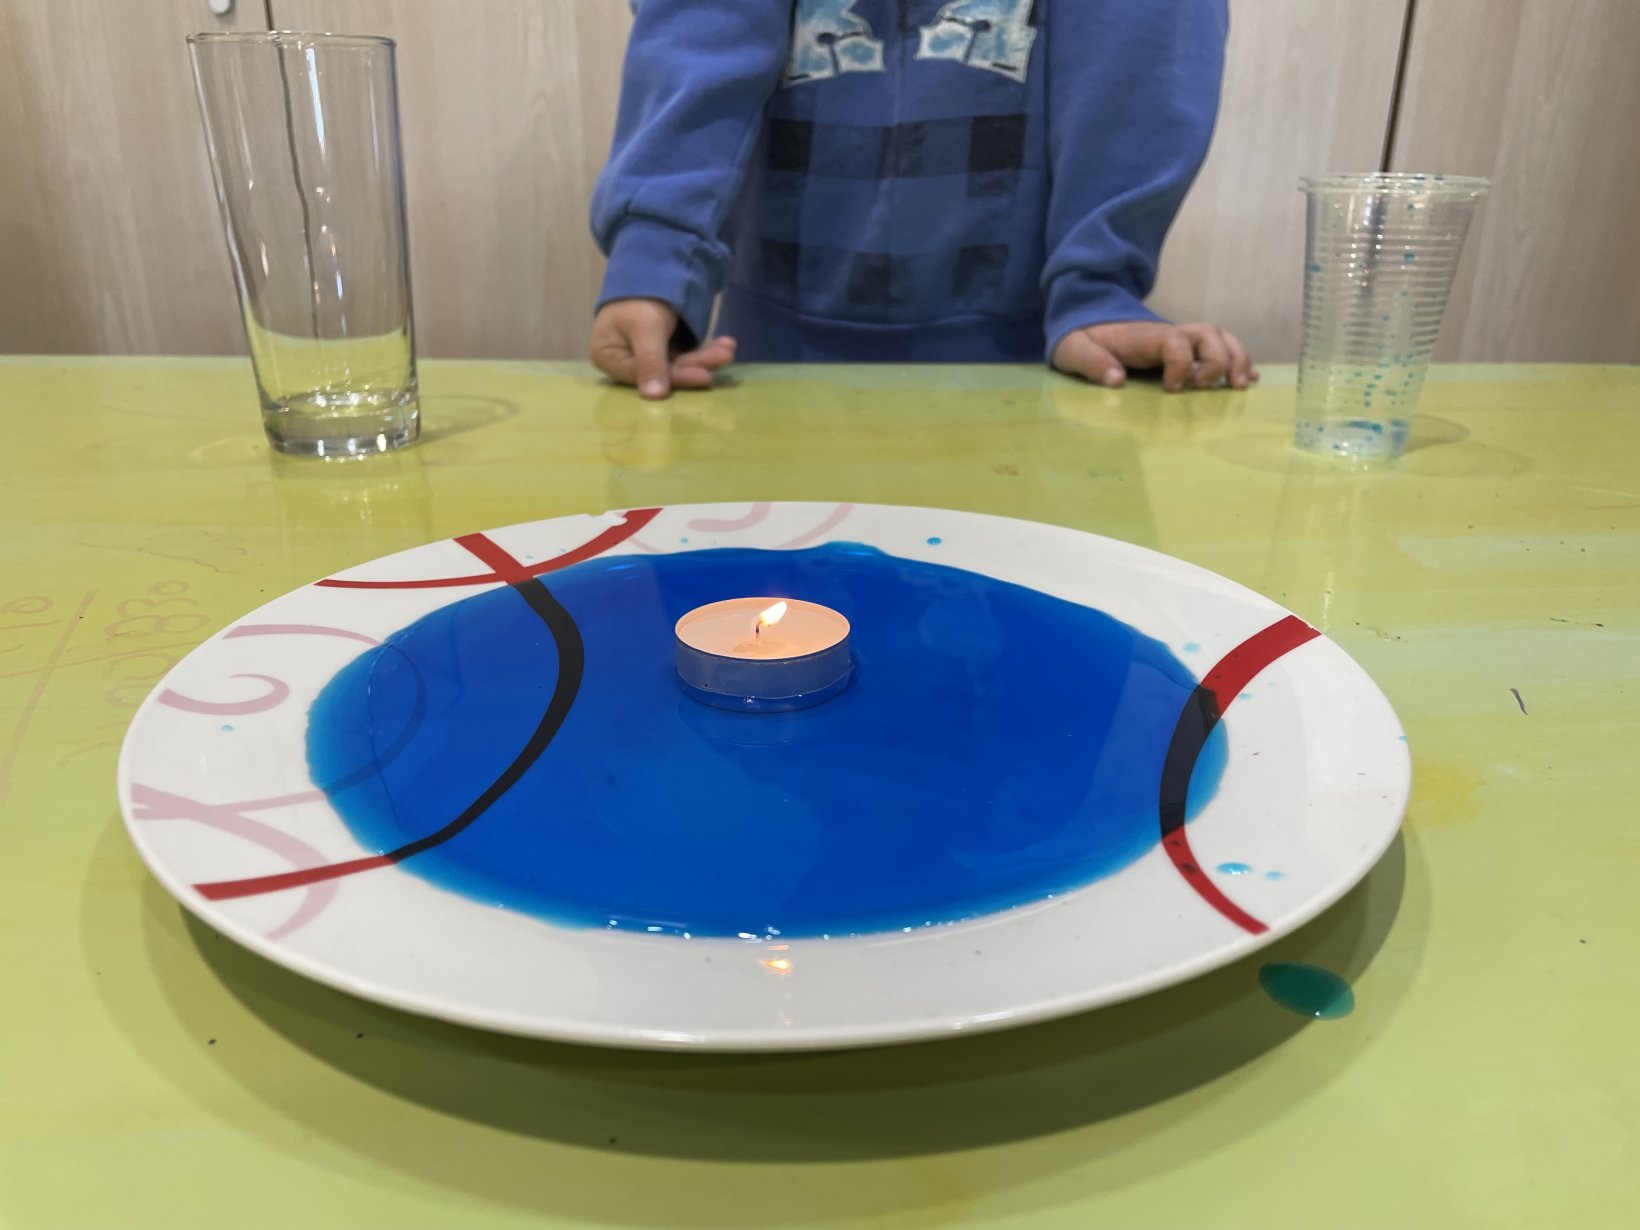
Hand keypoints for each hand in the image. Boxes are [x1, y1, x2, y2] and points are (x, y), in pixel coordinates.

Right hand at [589, 298, 736, 399]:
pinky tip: (724, 344)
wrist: (648, 266)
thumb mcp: (645, 327)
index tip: (705, 376)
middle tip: (725, 356)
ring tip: (728, 348)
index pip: (644, 376)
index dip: (676, 378)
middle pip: (665, 371)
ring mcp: (645, 357)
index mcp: (608, 358)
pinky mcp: (662, 351)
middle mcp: (625, 362)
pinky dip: (704, 350)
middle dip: (698, 363)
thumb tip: (653, 397)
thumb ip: (651, 361)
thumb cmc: (639, 296)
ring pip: (679, 364)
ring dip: (706, 357)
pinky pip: (684, 355)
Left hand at [1053, 321, 1257, 391]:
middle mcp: (1168, 333)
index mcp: (1144, 336)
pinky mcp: (1185, 349)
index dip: (1180, 364)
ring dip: (1235, 359)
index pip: (1175, 341)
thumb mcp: (1074, 350)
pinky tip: (1248, 379)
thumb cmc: (1082, 341)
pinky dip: (1236, 360)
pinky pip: (1219, 347)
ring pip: (1219, 337)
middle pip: (1208, 334)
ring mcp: (1180, 339)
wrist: (1084, 324)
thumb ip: (1092, 362)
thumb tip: (1116, 379)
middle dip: (1219, 360)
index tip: (1171, 389)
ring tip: (1240, 387)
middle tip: (1208, 389)